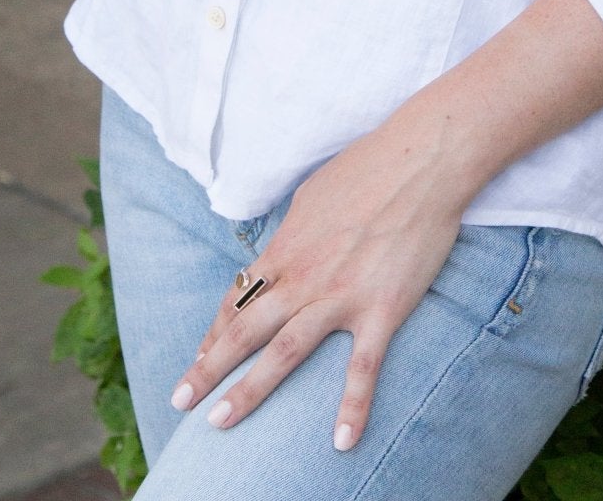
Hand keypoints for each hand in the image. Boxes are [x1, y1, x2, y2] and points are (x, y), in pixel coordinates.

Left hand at [168, 104, 469, 451]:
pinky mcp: (382, 309)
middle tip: (181, 401)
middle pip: (245, 330)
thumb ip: (294, 231)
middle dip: (208, 369)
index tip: (200, 357)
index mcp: (286, 248)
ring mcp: (341, 296)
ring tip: (219, 424)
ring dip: (250, 391)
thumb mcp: (313, 194)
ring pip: (285, 353)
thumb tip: (281, 251)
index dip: (215, 332)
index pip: (239, 298)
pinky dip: (353, 407)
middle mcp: (304, 276)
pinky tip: (343, 442)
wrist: (421, 159)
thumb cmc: (368, 167)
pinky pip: (362, 368)